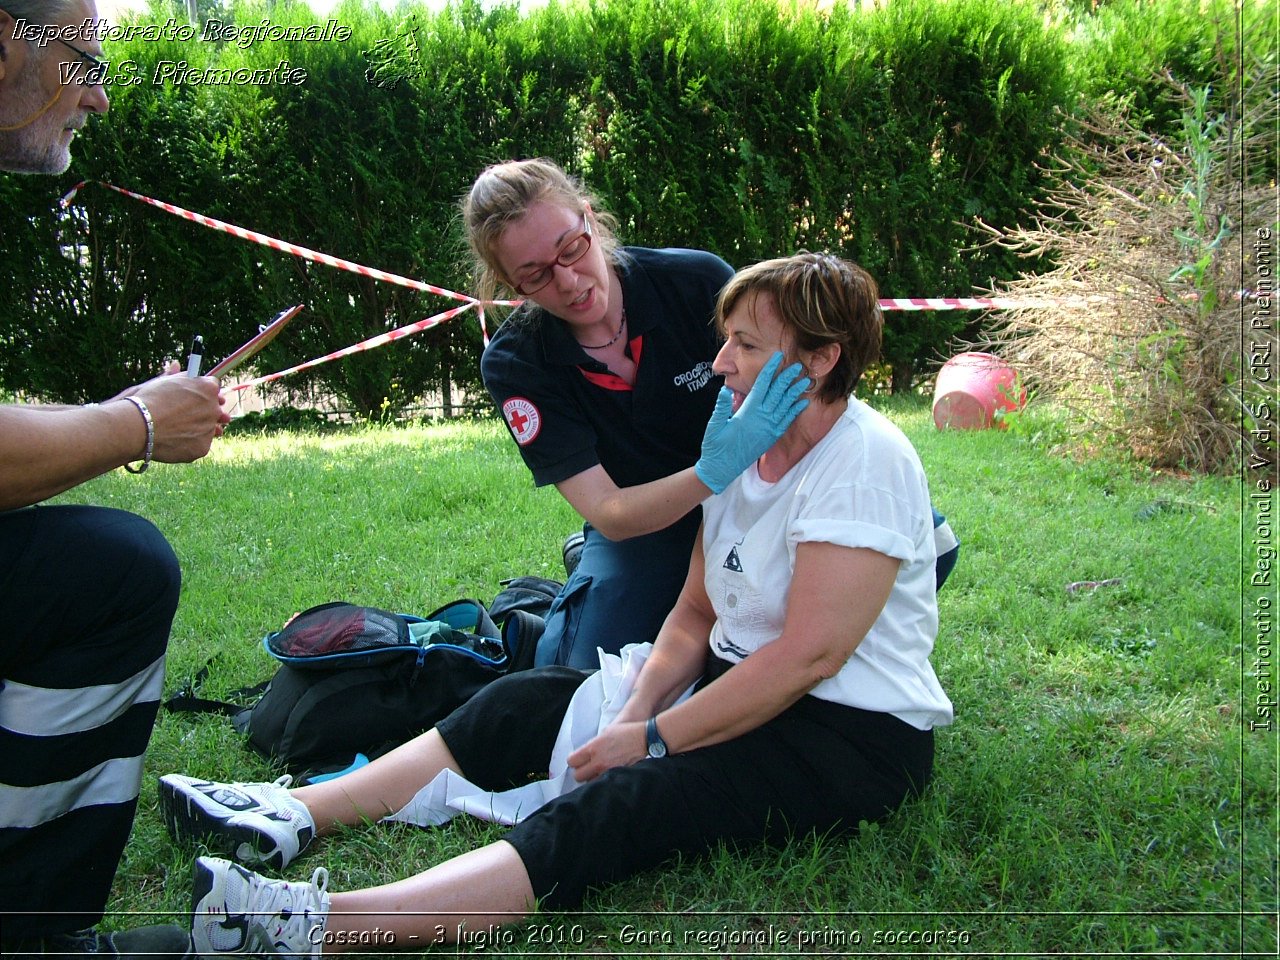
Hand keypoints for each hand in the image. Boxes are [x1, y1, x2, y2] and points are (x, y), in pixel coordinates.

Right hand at [125, 373, 229, 462]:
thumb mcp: (163, 382)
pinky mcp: (203, 448)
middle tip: (190, 415)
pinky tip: (175, 441)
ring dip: (201, 429)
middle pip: (216, 410)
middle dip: (206, 411)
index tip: (196, 396)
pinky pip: (200, 445)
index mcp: (208, 388)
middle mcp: (214, 408)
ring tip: (181, 429)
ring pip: (210, 429)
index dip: (203, 392)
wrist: (140, 426)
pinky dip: (190, 444)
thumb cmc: (149, 400)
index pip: (214, 388)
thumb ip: (176, 376)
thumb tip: (175, 364)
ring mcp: (210, 429)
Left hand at [566, 720, 646, 782]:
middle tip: (587, 768)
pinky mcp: (618, 777)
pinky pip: (605, 784)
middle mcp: (599, 761)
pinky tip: (609, 776)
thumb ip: (593, 745)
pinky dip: (605, 782)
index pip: (572, 761)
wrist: (645, 738)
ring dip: (593, 779)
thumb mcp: (605, 732)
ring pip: (591, 783)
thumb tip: (584, 754)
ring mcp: (608, 771)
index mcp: (593, 748)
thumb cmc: (626, 732)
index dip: (574, 761)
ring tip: (600, 772)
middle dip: (581, 773)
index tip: (578, 761)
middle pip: (578, 776)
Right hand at [694, 352, 808, 493]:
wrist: (722, 469)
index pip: (761, 385)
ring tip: (805, 381)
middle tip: (798, 366)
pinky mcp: (771, 438)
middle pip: (778, 393)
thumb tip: (725, 390)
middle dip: (788, 378)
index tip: (778, 357)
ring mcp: (768, 429)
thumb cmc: (715, 446)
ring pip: (785, 406)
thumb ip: (721, 407)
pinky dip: (795, 411)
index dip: (770, 370)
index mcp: (747, 412)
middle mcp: (761, 419)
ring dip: (796, 392)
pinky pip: (786, 422)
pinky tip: (802, 403)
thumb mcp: (714, 425)